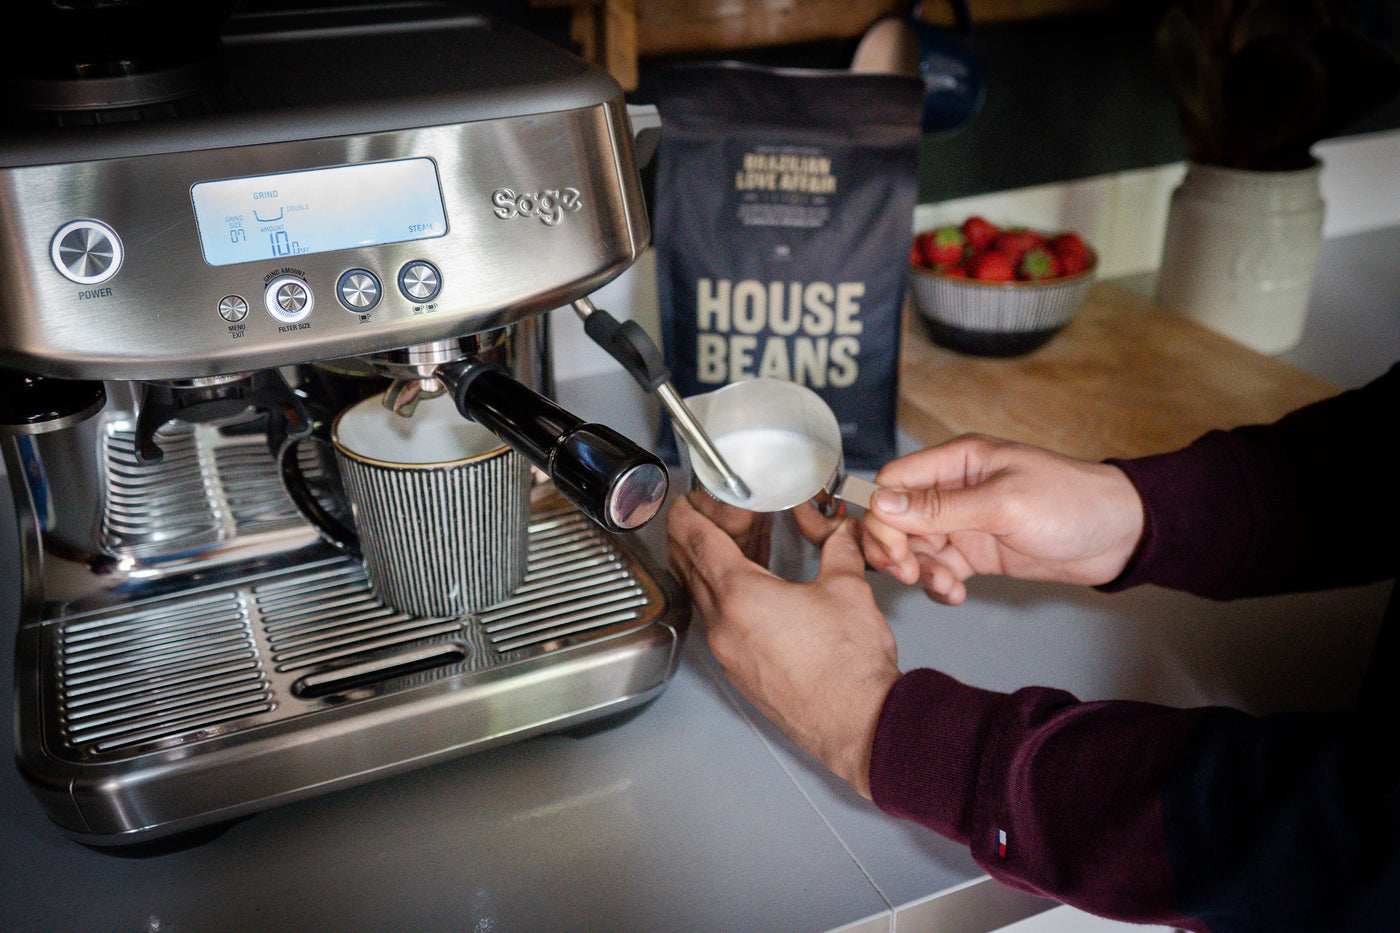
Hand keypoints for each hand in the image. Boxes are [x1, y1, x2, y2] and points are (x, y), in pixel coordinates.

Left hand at [667, 495, 900, 797]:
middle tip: (693, 520)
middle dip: (688, 540)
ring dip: (706, 571)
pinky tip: (747, 597)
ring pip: (704, 600)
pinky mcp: (741, 674)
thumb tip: (840, 533)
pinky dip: (723, 602)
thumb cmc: (849, 666)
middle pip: (691, 570)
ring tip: (722, 552)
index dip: (686, 517)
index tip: (679, 504)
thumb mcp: (847, 588)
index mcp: (741, 596)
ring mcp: (729, 654)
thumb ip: (839, 550)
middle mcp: (724, 626)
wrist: (859, 722)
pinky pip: (719, 626)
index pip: (697, 543)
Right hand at [862, 435, 1144, 604]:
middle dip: (895, 547)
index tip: (894, 546)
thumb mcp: (1002, 503)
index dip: (882, 514)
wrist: (1121, 535)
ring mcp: (966, 522)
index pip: (894, 481)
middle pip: (897, 517)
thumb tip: (883, 503)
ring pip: (915, 547)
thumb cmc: (1073, 502)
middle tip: (909, 571)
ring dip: (919, 571)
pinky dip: (939, 585)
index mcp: (958, 461)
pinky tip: (955, 593)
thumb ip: (940, 507)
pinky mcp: (978, 552)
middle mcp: (955, 490)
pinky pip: (940, 568)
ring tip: (944, 585)